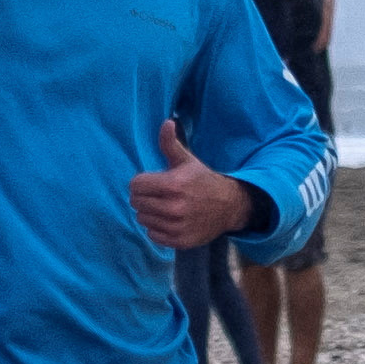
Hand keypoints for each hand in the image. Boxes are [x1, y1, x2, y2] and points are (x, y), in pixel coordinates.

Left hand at [130, 117, 258, 248]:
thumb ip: (170, 144)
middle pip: (136, 203)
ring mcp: (177, 226)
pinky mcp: (180, 241)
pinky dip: (157, 228)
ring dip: (149, 212)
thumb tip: (166, 122)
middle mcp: (174, 207)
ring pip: (142, 219)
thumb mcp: (187, 160)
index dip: (140, 182)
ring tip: (163, 206)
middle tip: (156, 194)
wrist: (229, 206)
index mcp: (173, 184)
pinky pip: (153, 235)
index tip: (150, 182)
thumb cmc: (203, 181)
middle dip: (143, 197)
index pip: (135, 185)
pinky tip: (169, 220)